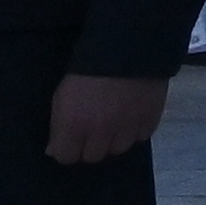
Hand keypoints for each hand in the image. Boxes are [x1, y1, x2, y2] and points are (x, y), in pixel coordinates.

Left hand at [43, 74, 171, 167]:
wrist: (128, 47)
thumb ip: (59, 125)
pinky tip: (133, 115)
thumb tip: (55, 150)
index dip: (67, 149)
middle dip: (91, 145)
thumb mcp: (62, 95)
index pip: (66, 157)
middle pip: (93, 156)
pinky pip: (141, 136)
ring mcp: (127, 129)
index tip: (70, 139)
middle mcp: (100, 133)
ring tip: (116, 121)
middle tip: (94, 129)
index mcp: (73, 125)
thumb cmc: (87, 69)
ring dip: (115, 139)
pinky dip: (136, 129)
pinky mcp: (150, 121)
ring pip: (118, 149)